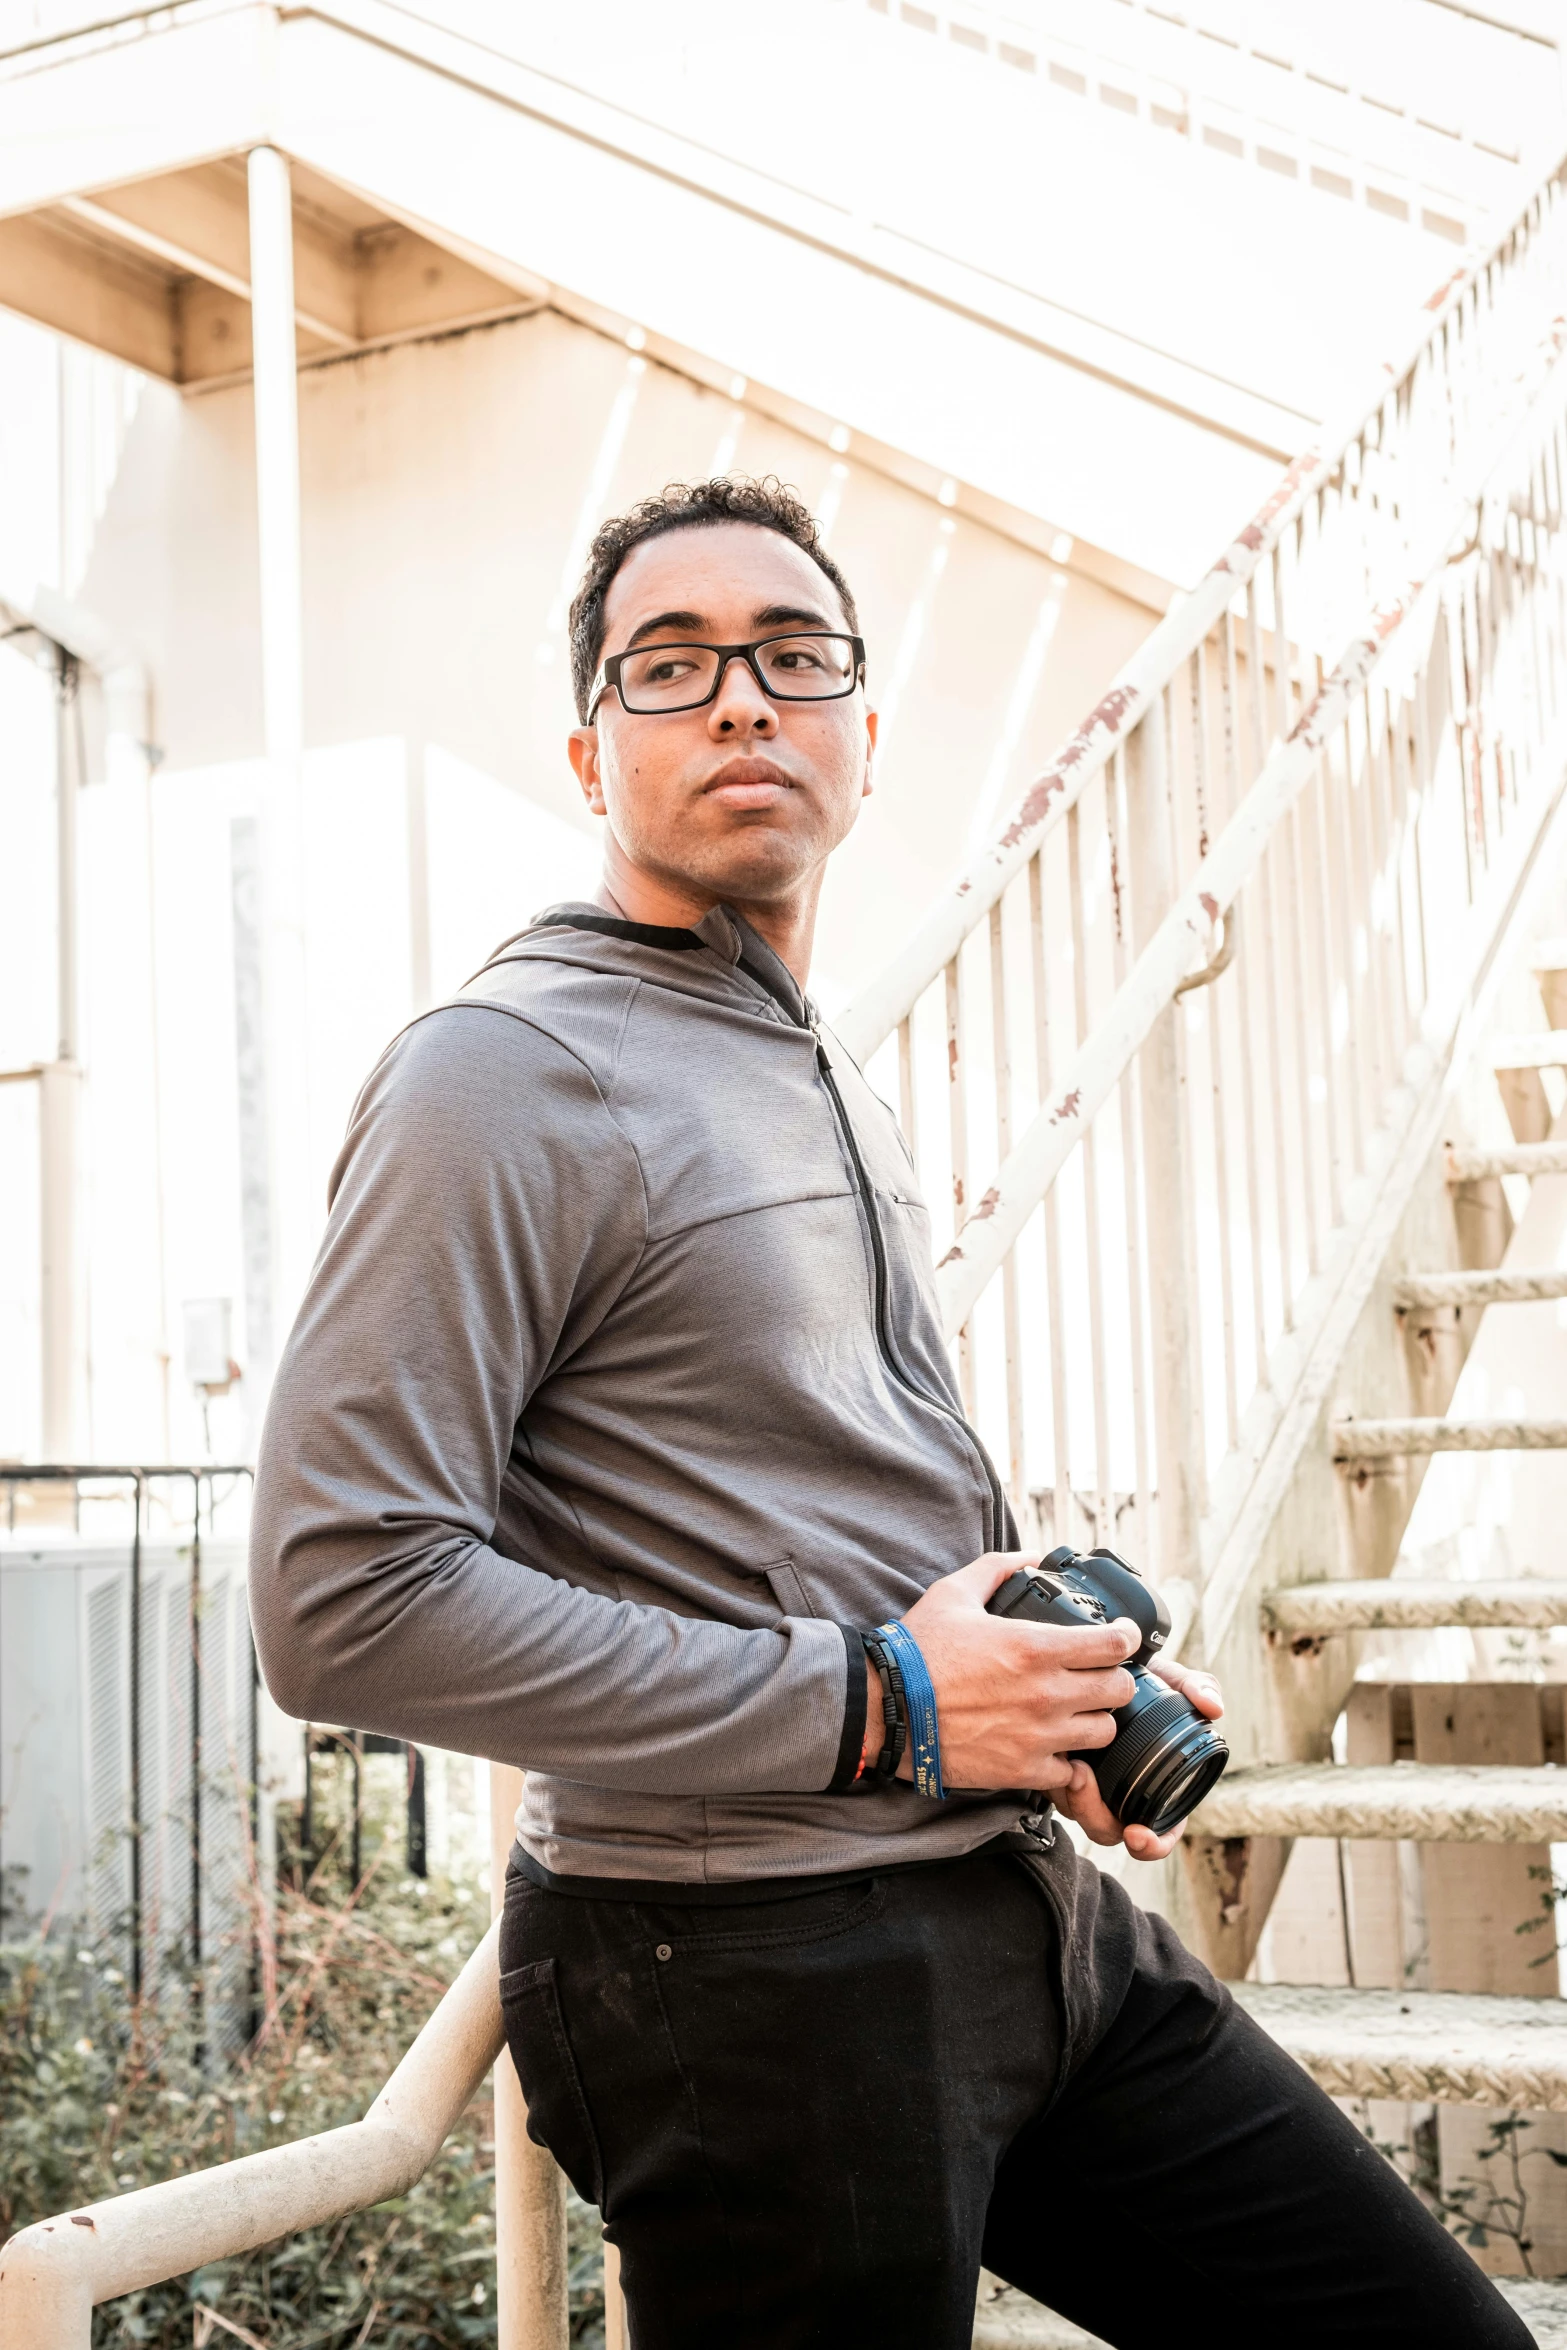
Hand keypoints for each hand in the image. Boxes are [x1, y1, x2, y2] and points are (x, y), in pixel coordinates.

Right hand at [865, 1551, 1138, 1795]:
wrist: (886, 1710)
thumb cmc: (918, 1651)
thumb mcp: (954, 1593)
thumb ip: (998, 1569)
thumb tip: (1031, 1557)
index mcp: (1035, 1647)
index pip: (1114, 1645)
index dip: (1126, 1637)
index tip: (1122, 1636)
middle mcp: (1046, 1693)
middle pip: (1119, 1691)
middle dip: (1115, 1679)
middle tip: (1099, 1674)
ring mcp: (1038, 1736)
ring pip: (1103, 1732)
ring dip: (1094, 1719)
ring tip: (1077, 1711)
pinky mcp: (1023, 1770)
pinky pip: (1070, 1771)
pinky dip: (1066, 1760)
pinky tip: (1051, 1745)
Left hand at [1055, 1654, 1224, 1861]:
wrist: (1093, 1664)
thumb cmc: (1138, 1679)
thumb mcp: (1169, 1679)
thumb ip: (1195, 1688)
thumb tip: (1215, 1708)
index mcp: (1157, 1788)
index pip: (1158, 1835)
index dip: (1153, 1844)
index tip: (1137, 1834)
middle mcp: (1122, 1795)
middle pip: (1110, 1829)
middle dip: (1097, 1815)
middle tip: (1085, 1782)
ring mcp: (1089, 1787)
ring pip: (1079, 1814)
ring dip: (1075, 1799)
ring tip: (1074, 1768)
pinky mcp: (1058, 1773)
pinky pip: (1055, 1793)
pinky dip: (1055, 1782)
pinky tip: (1058, 1755)